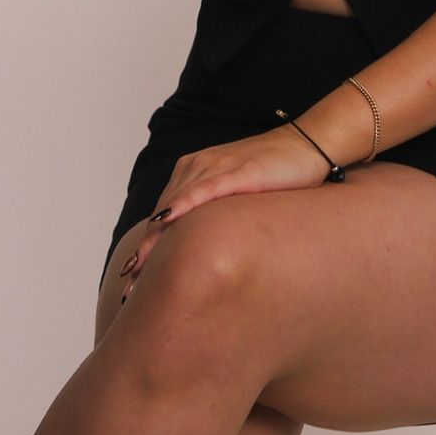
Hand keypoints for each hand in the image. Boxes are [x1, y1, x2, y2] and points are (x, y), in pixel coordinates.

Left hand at [119, 122, 334, 294]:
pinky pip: (206, 189)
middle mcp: (198, 167)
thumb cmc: (276, 174)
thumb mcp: (238, 197)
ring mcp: (218, 167)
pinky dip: (185, 205)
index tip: (131, 282)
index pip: (163, 215)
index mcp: (194, 173)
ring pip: (176, 205)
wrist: (308, 145)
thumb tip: (202, 254)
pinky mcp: (239, 170)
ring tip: (139, 272)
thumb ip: (216, 216)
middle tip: (127, 289)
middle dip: (144, 253)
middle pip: (162, 215)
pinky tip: (169, 221)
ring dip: (156, 240)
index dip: (147, 249)